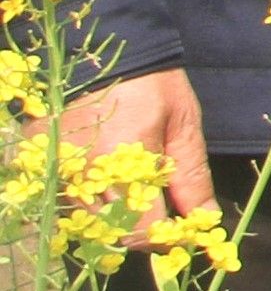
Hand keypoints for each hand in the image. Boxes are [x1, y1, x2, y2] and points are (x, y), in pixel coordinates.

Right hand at [62, 68, 212, 237]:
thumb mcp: (184, 125)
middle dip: (142, 229)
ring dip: (115, 216)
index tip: (183, 231)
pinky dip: (92, 199)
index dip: (166, 237)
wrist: (110, 53)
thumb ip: (192, 177)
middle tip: (164, 213)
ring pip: (88, 219)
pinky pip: (68, 198)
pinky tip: (110, 181)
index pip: (141, 229)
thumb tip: (206, 218)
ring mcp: (58, 169)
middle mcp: (84, 173)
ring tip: (136, 191)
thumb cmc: (154, 85)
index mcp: (124, 161)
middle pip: (112, 230)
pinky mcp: (42, 161)